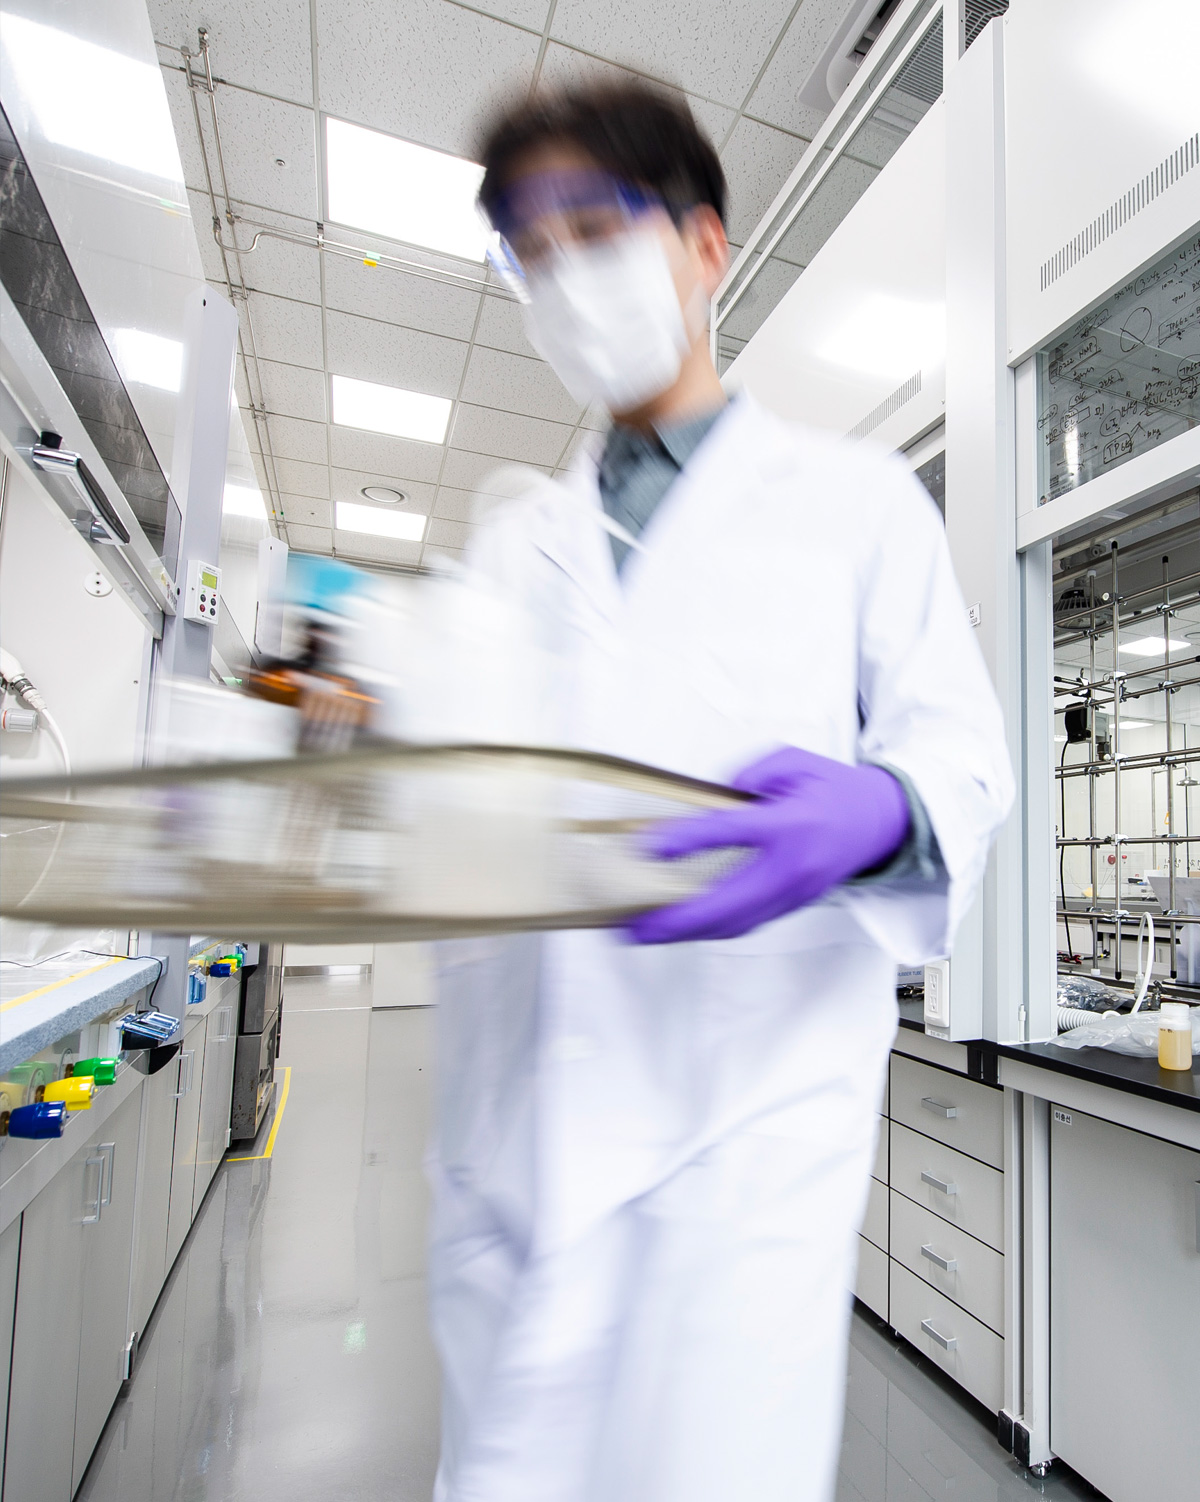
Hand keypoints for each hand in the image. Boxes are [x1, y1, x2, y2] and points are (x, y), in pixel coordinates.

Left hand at [629, 746, 910, 943]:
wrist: (881, 823)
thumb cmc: (833, 789)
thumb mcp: (794, 761)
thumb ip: (751, 774)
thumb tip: (713, 797)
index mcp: (791, 824)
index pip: (731, 833)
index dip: (688, 841)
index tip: (649, 848)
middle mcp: (792, 867)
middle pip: (728, 902)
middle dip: (678, 919)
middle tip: (634, 925)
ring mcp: (794, 894)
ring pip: (736, 923)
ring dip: (688, 932)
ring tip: (646, 932)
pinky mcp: (793, 906)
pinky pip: (747, 923)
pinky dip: (711, 928)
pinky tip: (683, 927)